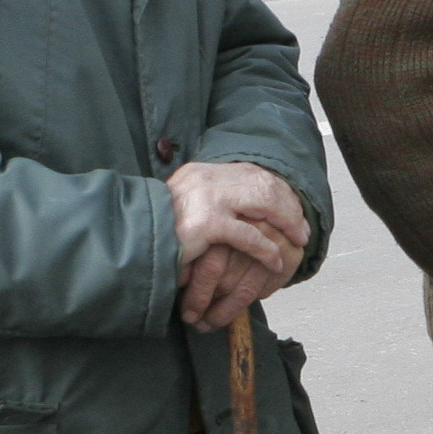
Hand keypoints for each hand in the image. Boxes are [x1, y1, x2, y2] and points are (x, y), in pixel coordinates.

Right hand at [168, 161, 309, 331]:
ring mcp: (207, 198)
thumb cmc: (157, 235)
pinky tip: (276, 261)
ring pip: (264, 203)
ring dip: (286, 224)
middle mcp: (206, 178)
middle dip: (289, 207)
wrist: (130, 244)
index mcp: (202, 172)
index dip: (278, 192)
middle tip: (302, 229)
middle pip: (263, 184)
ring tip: (298, 242)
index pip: (252, 174)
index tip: (292, 209)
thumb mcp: (184, 209)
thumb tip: (242, 211)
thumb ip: (209, 204)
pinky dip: (267, 250)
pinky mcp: (206, 223)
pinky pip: (249, 236)